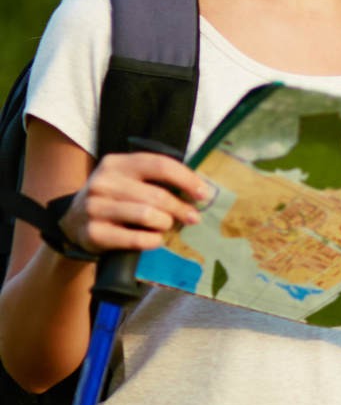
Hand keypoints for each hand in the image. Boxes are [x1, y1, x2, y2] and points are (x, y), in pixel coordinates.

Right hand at [57, 152, 209, 256]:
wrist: (73, 222)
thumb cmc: (115, 199)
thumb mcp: (129, 180)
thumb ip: (157, 179)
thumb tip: (200, 189)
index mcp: (116, 163)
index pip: (160, 165)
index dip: (187, 179)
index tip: (204, 193)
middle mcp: (102, 182)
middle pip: (157, 195)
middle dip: (181, 208)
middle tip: (193, 217)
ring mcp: (94, 207)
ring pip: (147, 216)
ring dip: (165, 224)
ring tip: (166, 226)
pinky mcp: (93, 233)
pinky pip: (136, 238)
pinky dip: (152, 240)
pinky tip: (154, 239)